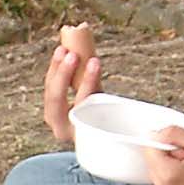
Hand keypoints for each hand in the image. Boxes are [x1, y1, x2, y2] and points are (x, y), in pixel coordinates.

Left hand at [42, 25, 103, 143]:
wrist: (91, 136)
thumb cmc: (107, 129)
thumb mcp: (113, 118)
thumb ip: (112, 105)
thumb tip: (134, 92)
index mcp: (76, 133)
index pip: (80, 105)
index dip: (87, 83)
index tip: (95, 62)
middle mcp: (59, 126)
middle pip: (57, 98)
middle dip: (64, 74)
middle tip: (73, 54)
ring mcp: (51, 116)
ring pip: (49, 89)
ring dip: (57, 67)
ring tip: (64, 48)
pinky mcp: (50, 106)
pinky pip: (50, 85)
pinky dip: (55, 68)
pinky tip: (61, 52)